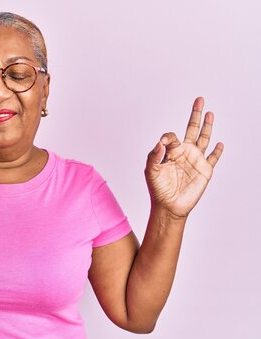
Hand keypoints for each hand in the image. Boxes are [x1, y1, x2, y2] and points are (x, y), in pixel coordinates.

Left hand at [144, 97, 223, 217]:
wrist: (169, 206)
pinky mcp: (205, 170)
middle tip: (199, 99)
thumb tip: (161, 142)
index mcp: (170, 151)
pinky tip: (220, 144)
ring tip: (210, 113)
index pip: (172, 136)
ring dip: (207, 126)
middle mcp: (184, 152)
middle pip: (191, 129)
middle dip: (195, 114)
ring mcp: (195, 160)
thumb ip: (154, 155)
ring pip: (204, 139)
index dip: (168, 137)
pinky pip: (213, 158)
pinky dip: (217, 151)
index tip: (164, 143)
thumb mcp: (151, 171)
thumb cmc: (157, 189)